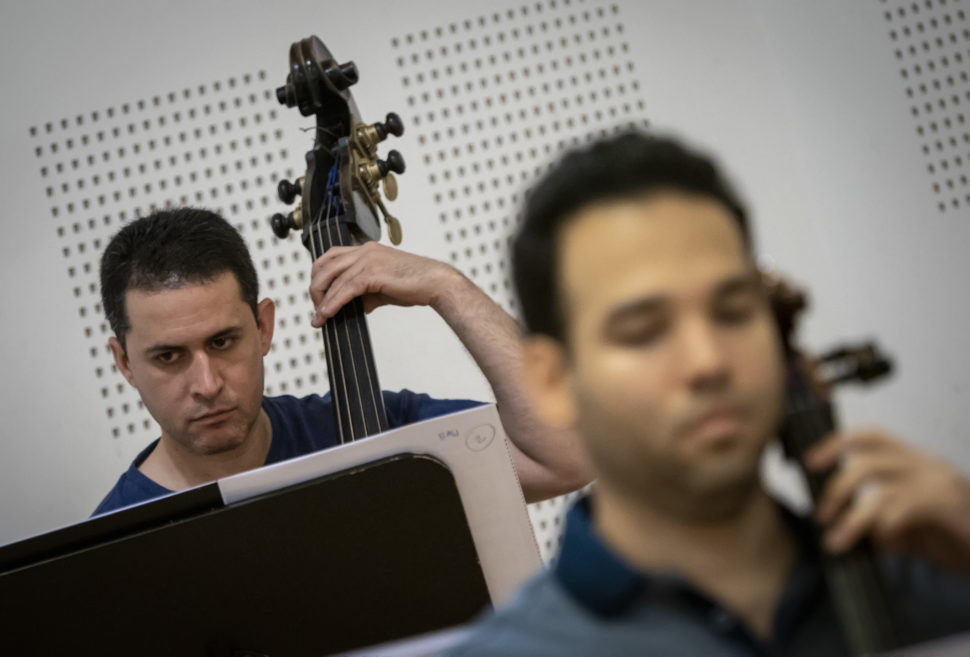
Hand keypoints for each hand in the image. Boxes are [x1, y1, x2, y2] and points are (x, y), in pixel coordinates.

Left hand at [308, 242, 457, 326]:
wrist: (436, 283)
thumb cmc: (415, 284)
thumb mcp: (383, 287)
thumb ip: (364, 293)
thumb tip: (349, 307)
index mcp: (366, 250)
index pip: (331, 257)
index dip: (320, 277)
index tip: (319, 297)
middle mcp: (365, 250)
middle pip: (325, 265)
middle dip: (316, 289)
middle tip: (317, 309)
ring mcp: (368, 259)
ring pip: (333, 278)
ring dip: (322, 300)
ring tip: (319, 318)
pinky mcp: (373, 272)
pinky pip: (345, 289)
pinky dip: (333, 303)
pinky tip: (328, 314)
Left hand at [806, 429, 969, 573]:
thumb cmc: (962, 539)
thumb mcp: (915, 532)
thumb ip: (885, 527)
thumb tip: (854, 532)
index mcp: (915, 463)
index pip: (870, 437)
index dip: (836, 444)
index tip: (809, 461)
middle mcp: (926, 465)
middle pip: (868, 457)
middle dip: (836, 485)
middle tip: (823, 515)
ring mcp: (939, 483)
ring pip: (879, 487)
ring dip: (851, 515)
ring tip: (837, 539)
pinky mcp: (948, 505)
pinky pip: (901, 508)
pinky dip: (882, 526)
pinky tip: (879, 542)